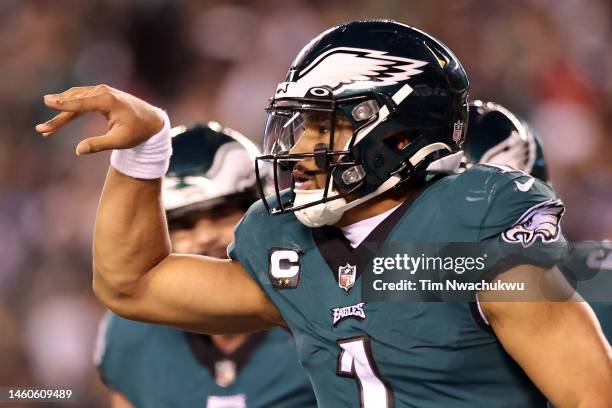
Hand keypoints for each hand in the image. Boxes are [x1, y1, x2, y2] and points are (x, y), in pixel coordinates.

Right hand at [35, 85, 163, 154]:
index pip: (82, 103)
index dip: (64, 104)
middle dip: (58, 117)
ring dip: (60, 114)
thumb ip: (99, 145)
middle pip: (74, 103)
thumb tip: (78, 150)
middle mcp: (103, 92)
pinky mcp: (99, 95)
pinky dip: (69, 110)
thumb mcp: (121, 141)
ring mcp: (101, 92)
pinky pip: (80, 102)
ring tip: (46, 130)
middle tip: (41, 130)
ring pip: (75, 101)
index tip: (47, 102)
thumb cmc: (138, 131)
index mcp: (109, 101)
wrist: (152, 120)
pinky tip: (59, 121)